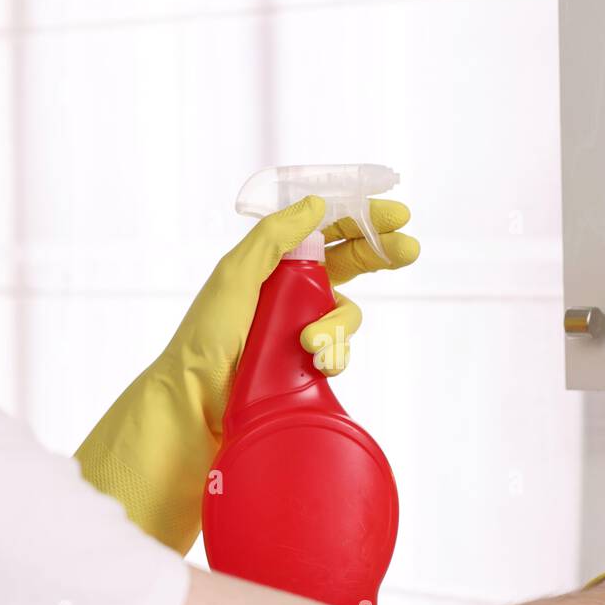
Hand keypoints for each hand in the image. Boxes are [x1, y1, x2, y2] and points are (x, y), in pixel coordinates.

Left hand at [74, 195, 418, 554]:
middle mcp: (292, 291)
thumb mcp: (237, 275)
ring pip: (347, 315)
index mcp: (274, 263)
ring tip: (310, 343)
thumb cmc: (208, 336)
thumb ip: (275, 236)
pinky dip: (333, 355)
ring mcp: (302, 328)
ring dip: (338, 325)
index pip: (328, 231)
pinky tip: (317, 363)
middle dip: (381, 255)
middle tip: (408, 251)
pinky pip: (339, 352)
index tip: (397, 216)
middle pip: (351, 265)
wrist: (197, 401)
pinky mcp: (308, 364)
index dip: (363, 220)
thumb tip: (317, 204)